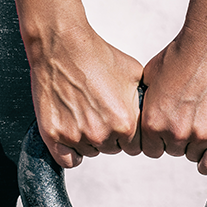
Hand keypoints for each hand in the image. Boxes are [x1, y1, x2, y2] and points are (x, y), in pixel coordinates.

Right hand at [28, 25, 143, 168]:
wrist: (62, 45)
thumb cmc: (97, 56)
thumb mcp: (134, 75)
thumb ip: (144, 102)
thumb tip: (152, 114)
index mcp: (126, 123)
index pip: (134, 146)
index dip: (128, 133)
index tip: (119, 120)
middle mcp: (103, 134)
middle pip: (112, 149)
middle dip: (109, 135)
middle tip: (98, 111)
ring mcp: (76, 137)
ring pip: (89, 152)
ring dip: (88, 140)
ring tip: (83, 112)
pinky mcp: (53, 136)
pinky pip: (67, 160)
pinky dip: (69, 152)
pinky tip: (71, 133)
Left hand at [140, 23, 206, 173]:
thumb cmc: (182, 54)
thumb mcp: (150, 78)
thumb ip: (147, 103)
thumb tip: (143, 114)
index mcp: (152, 121)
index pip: (151, 149)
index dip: (159, 139)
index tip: (167, 128)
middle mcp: (174, 132)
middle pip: (173, 151)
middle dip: (177, 137)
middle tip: (188, 116)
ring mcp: (200, 134)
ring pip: (193, 155)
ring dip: (196, 142)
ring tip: (202, 118)